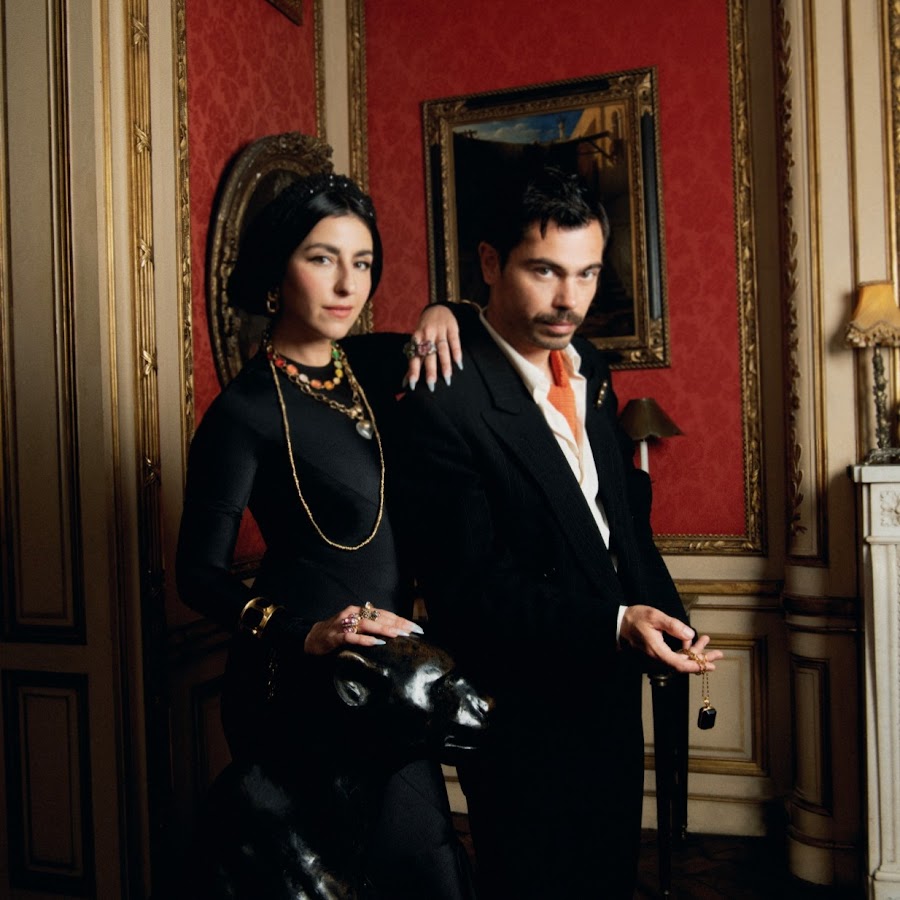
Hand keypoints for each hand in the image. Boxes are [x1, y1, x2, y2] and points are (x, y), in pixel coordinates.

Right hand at [303, 602, 423, 654]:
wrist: (311, 637)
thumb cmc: (337, 633)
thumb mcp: (356, 628)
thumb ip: (371, 627)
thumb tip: (394, 632)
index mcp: (360, 611)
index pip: (384, 614)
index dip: (400, 620)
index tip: (416, 628)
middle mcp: (353, 614)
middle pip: (379, 618)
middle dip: (397, 624)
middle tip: (412, 631)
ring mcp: (343, 624)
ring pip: (366, 625)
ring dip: (383, 629)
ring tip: (397, 634)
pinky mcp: (335, 636)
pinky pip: (351, 637)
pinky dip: (363, 639)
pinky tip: (375, 643)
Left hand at [404, 304, 462, 390]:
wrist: (437, 308)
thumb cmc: (425, 331)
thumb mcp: (417, 343)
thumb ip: (413, 363)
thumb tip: (405, 383)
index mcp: (416, 340)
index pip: (414, 357)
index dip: (413, 370)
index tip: (412, 384)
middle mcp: (427, 335)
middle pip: (428, 355)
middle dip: (430, 370)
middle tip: (431, 385)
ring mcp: (440, 331)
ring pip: (442, 349)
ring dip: (444, 364)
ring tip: (447, 378)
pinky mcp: (452, 328)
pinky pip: (454, 341)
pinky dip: (456, 352)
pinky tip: (458, 363)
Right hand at [619, 604, 722, 672]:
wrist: (620, 623)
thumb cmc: (635, 618)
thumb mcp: (654, 617)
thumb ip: (672, 625)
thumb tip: (689, 634)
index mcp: (657, 651)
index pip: (680, 664)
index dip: (696, 666)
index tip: (710, 665)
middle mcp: (658, 657)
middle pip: (684, 663)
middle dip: (702, 658)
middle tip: (718, 654)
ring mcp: (658, 655)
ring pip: (680, 658)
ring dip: (695, 651)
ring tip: (706, 640)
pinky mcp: (658, 652)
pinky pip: (675, 654)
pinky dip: (686, 648)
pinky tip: (691, 639)